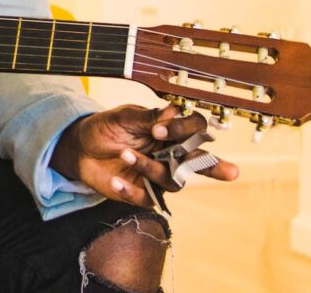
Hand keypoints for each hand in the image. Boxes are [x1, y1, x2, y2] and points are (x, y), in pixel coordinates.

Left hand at [50, 104, 239, 206]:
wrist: (79, 148)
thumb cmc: (105, 128)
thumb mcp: (122, 117)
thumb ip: (147, 117)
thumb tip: (173, 111)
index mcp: (169, 132)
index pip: (194, 131)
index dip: (185, 131)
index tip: (160, 129)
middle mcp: (170, 154)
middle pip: (199, 163)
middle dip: (215, 167)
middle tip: (231, 171)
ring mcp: (158, 176)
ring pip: (173, 181)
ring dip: (150, 168)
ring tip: (124, 154)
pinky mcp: (143, 193)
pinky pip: (148, 199)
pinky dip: (131, 191)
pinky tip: (116, 182)